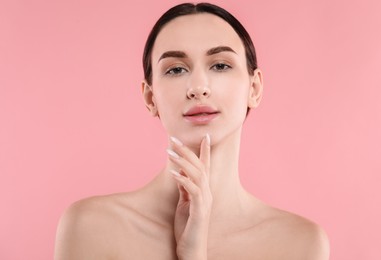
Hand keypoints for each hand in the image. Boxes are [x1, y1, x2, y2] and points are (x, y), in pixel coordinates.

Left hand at [167, 134, 211, 259]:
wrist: (192, 249)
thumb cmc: (188, 228)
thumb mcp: (184, 204)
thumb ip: (184, 189)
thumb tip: (179, 174)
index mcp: (204, 190)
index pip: (205, 166)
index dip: (205, 151)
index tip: (204, 135)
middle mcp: (207, 193)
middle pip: (200, 167)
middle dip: (188, 151)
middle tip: (174, 138)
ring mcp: (205, 201)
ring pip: (198, 175)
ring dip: (183, 162)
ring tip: (169, 152)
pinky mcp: (200, 210)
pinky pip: (193, 191)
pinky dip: (183, 180)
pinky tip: (173, 173)